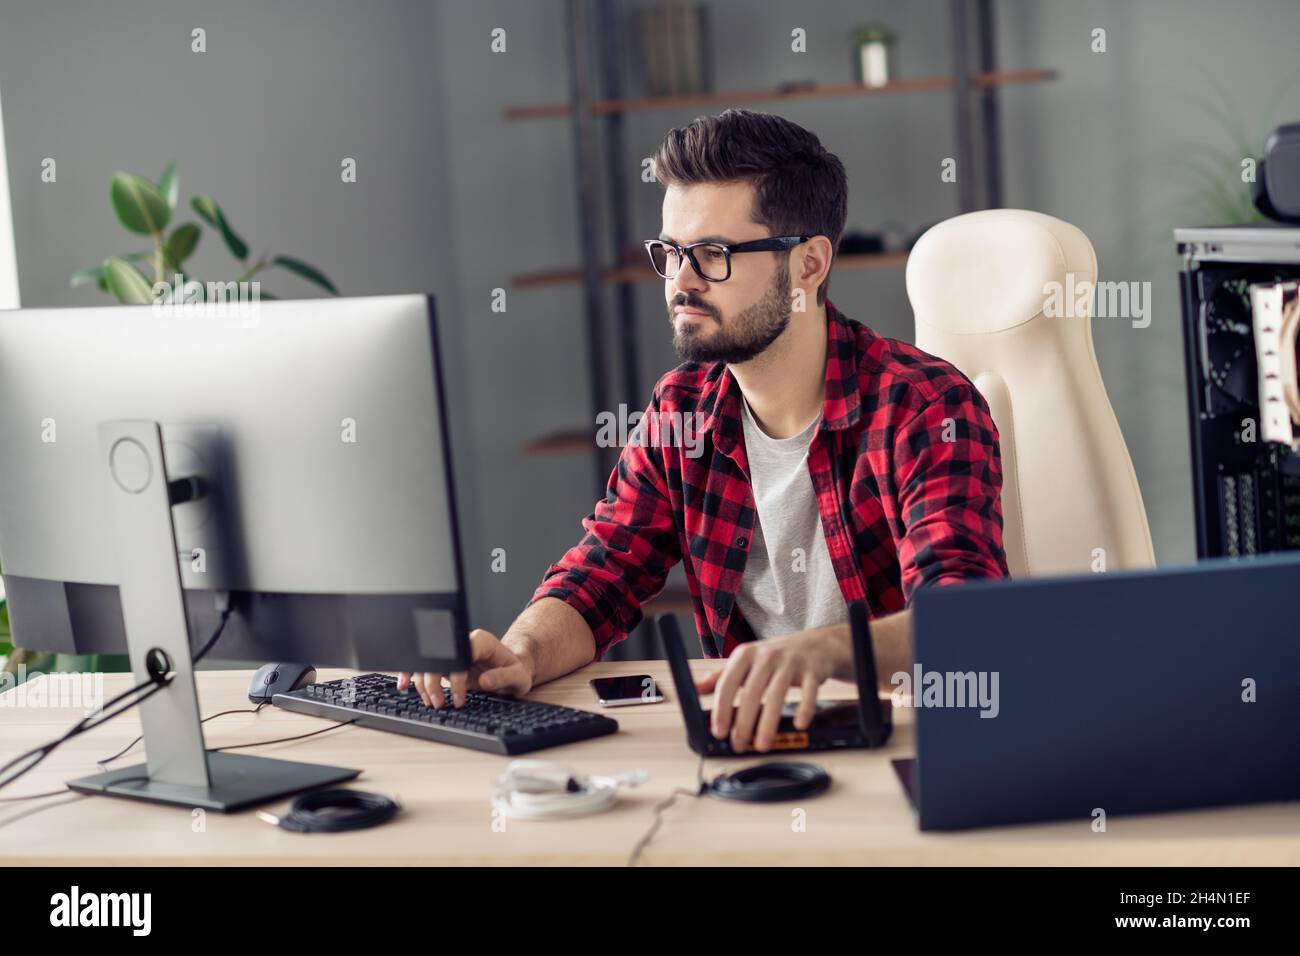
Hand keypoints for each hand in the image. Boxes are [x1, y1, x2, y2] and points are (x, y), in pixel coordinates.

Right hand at [396, 628, 533, 708]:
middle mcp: (462, 643)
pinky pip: (424, 666)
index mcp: (480, 641)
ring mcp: (452, 652)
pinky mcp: (445, 662)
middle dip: (433, 683)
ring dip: (424, 684)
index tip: (459, 699)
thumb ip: (503, 677)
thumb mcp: (518, 676)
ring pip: (428, 663)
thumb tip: (484, 681)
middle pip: (437, 658)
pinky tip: (403, 685)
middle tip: (439, 704)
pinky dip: (412, 674)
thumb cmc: (516, 671)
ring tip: (432, 703)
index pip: (459, 656)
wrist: (513, 669)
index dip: (456, 678)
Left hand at [693, 625, 850, 752]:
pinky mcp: (812, 671)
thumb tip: (693, 689)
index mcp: (745, 655)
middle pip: (751, 692)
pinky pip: (808, 692)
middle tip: (739, 744)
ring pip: (777, 694)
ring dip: (769, 723)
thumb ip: (720, 677)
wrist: (815, 644)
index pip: (728, 683)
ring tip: (763, 744)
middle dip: (744, 722)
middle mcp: (766, 656)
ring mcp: (790, 663)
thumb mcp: (745, 662)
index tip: (718, 731)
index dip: (721, 709)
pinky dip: (804, 709)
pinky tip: (799, 725)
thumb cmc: (775, 657)